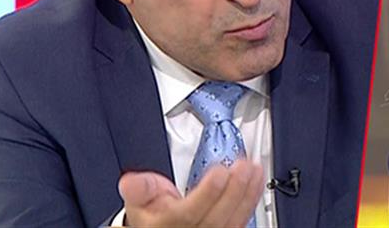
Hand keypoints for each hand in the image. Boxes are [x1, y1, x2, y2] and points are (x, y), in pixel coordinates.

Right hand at [118, 160, 263, 226]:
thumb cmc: (153, 217)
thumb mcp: (139, 202)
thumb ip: (140, 189)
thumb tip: (131, 182)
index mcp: (169, 225)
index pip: (190, 213)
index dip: (207, 193)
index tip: (219, 171)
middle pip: (217, 216)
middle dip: (233, 189)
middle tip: (244, 166)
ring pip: (233, 219)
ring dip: (247, 193)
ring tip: (255, 170)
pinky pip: (242, 218)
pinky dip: (251, 199)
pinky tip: (258, 181)